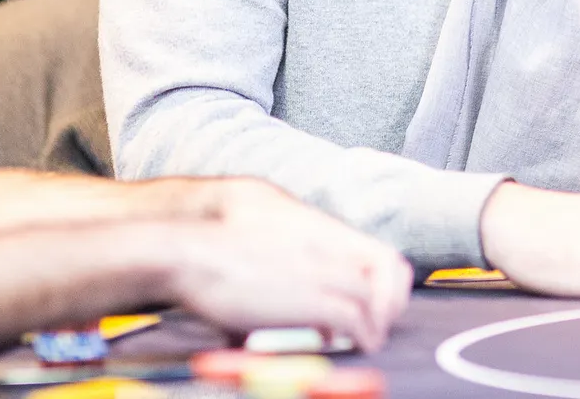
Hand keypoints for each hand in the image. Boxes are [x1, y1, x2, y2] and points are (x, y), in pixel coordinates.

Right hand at [164, 179, 412, 351]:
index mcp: (314, 234)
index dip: (385, 281)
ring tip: (370, 341)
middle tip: (381, 324)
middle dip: (390, 302)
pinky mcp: (309, 299)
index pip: (376, 253)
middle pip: (384, 272)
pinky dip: (361, 335)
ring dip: (377, 322)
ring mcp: (318, 272)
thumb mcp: (260, 254)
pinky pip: (354, 319)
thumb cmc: (213, 256)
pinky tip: (355, 345)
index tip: (379, 304)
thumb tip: (279, 316)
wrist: (190, 251)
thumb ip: (284, 277)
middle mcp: (323, 249)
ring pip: (373, 297)